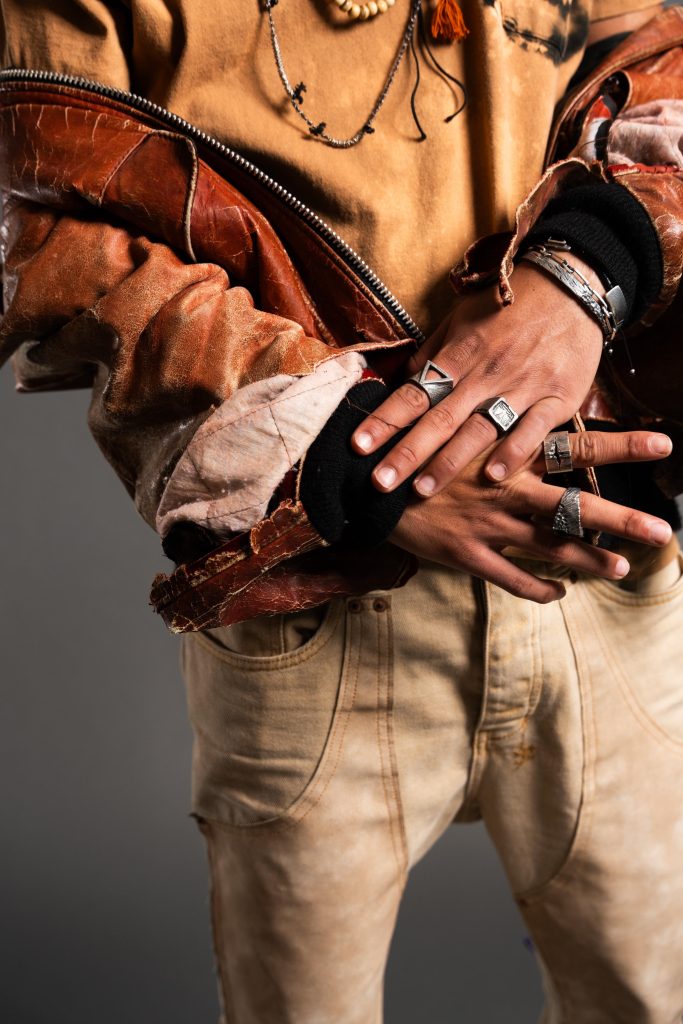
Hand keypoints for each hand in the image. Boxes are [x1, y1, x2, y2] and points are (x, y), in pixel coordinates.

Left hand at [352, 255, 606, 494]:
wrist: (571, 283)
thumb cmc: (509, 306)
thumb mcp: (462, 318)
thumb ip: (433, 353)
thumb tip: (401, 381)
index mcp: (458, 354)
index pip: (413, 393)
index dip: (385, 420)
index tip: (357, 446)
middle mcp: (485, 373)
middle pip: (439, 418)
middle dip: (406, 452)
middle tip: (379, 483)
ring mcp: (521, 386)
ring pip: (480, 429)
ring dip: (449, 462)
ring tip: (422, 491)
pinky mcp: (557, 396)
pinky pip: (532, 429)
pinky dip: (513, 453)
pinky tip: (492, 477)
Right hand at [389, 428, 673, 603]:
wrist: (367, 480)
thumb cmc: (416, 446)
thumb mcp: (458, 422)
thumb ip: (496, 420)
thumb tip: (529, 408)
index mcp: (508, 451)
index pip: (575, 444)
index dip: (620, 444)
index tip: (665, 443)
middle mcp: (505, 487)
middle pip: (575, 505)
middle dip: (621, 519)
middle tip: (662, 532)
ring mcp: (487, 523)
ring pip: (549, 546)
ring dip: (588, 560)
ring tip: (622, 570)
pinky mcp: (465, 554)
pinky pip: (510, 577)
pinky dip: (538, 588)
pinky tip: (560, 594)